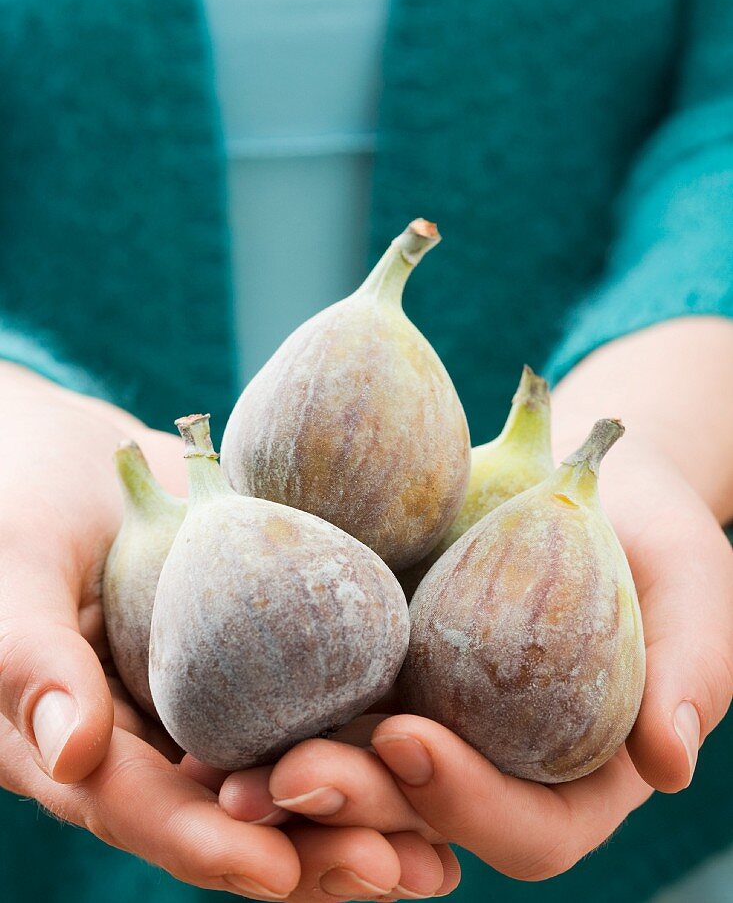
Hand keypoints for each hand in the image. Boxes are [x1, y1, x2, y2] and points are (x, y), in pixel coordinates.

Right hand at [0, 365, 453, 898]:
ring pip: (280, 781)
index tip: (279, 870)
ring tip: (439, 854)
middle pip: (225, 817)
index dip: (205, 843)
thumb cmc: (21, 502)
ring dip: (354, 819)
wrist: (80, 461)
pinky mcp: (255, 665)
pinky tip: (435, 762)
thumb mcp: (13, 572)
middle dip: (306, 850)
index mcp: (73, 743)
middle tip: (391, 869)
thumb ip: (29, 660)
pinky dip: (367, 743)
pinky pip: (310, 710)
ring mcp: (204, 708)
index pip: (139, 808)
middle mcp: (146, 744)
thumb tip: (71, 752)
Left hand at [219, 427, 732, 882]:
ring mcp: (425, 713)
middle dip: (355, 805)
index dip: (469, 804)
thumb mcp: (691, 576)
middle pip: (421, 815)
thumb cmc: (646, 522)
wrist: (580, 465)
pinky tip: (211, 699)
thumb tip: (671, 763)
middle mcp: (488, 760)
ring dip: (290, 780)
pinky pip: (320, 695)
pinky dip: (266, 707)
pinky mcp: (376, 661)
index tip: (413, 741)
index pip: (528, 826)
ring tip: (222, 767)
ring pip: (356, 774)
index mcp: (571, 771)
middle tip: (286, 774)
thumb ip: (693, 667)